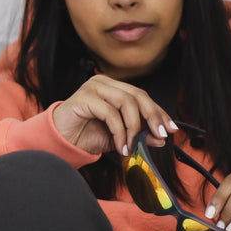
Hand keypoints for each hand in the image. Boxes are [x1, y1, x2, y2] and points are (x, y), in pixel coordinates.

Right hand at [52, 75, 177, 156]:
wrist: (59, 142)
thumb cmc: (85, 136)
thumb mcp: (118, 138)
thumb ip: (138, 135)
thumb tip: (161, 137)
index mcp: (114, 88)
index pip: (142, 96)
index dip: (158, 112)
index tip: (171, 128)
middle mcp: (104, 83)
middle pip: (137, 96)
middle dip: (152, 117)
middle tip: (160, 135)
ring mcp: (93, 87)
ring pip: (126, 103)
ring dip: (134, 128)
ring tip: (132, 148)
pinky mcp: (84, 97)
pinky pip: (110, 113)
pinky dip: (119, 132)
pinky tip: (121, 147)